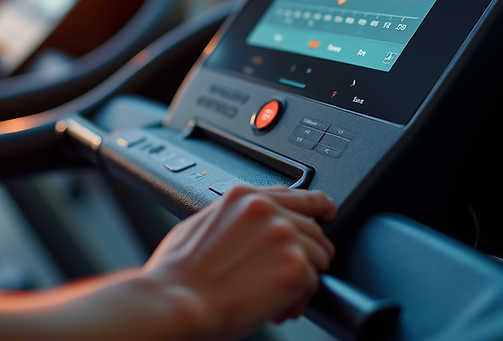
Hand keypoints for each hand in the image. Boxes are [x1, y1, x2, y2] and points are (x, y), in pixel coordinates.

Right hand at [143, 185, 336, 340]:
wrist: (176, 302)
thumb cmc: (177, 273)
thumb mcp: (199, 224)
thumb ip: (231, 218)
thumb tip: (242, 228)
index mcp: (245, 198)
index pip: (296, 193)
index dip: (317, 206)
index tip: (326, 212)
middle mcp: (269, 211)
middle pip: (313, 228)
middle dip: (307, 253)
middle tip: (288, 275)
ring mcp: (285, 238)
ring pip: (319, 256)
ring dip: (305, 278)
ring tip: (280, 296)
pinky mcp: (295, 268)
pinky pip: (314, 285)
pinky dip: (300, 301)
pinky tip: (279, 308)